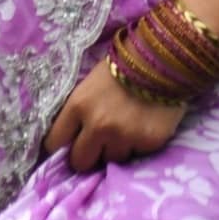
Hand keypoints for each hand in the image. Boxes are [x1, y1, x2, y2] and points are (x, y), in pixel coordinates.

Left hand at [42, 55, 187, 173]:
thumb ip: (79, 111)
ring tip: (126, 129)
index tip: (70, 144)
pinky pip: (136, 155)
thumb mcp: (90, 84)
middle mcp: (98, 124)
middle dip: (87, 155)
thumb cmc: (122, 67)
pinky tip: (142, 127)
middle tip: (98, 145)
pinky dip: (137, 145)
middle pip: (80, 162)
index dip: (62, 145)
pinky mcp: (148, 143)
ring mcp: (123, 136)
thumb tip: (70, 139)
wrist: (163, 57)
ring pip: (111, 160)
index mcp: (78, 105)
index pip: (55, 142)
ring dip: (115, 149)